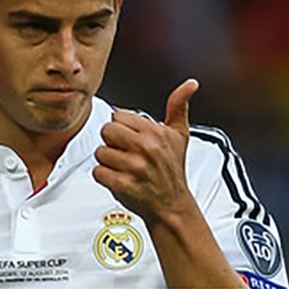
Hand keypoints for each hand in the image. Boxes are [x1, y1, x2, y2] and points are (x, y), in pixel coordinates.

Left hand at [94, 78, 200, 224]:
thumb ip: (179, 106)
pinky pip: (98, 172)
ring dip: (108, 162)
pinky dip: (105, 177)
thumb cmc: (172, 170)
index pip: (118, 116)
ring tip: (124, 167)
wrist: (171, 204)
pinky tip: (119, 178)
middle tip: (126, 153)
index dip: (123, 128)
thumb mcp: (179, 135)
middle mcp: (145, 147)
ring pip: (100, 152)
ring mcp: (133, 166)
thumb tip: (190, 84)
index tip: (133, 139)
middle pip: (106, 130)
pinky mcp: (122, 184)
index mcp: (155, 132)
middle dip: (113, 143)